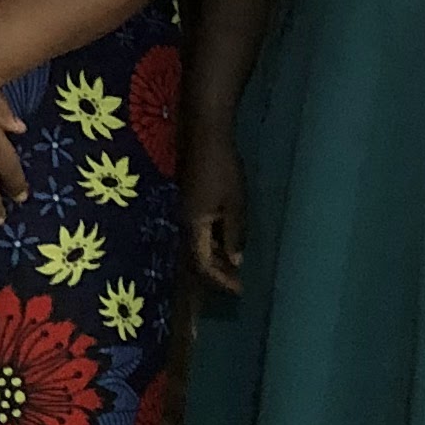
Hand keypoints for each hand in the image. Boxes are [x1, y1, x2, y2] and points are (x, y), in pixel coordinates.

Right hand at [185, 143, 246, 297]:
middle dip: (218, 273)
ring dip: (216, 257)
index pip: (203, 264)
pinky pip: (201, 232)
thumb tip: (235, 261)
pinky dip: (215, 242)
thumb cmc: (222, 168)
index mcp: (194, 225)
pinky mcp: (191, 203)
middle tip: (239, 282)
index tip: (239, 290)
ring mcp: (186, 212)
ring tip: (236, 266)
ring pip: (199, 244)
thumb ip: (234, 233)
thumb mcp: (234, 203)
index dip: (220, 279)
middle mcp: (185, 223)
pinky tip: (228, 241)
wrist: (204, 134)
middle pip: (197, 257)